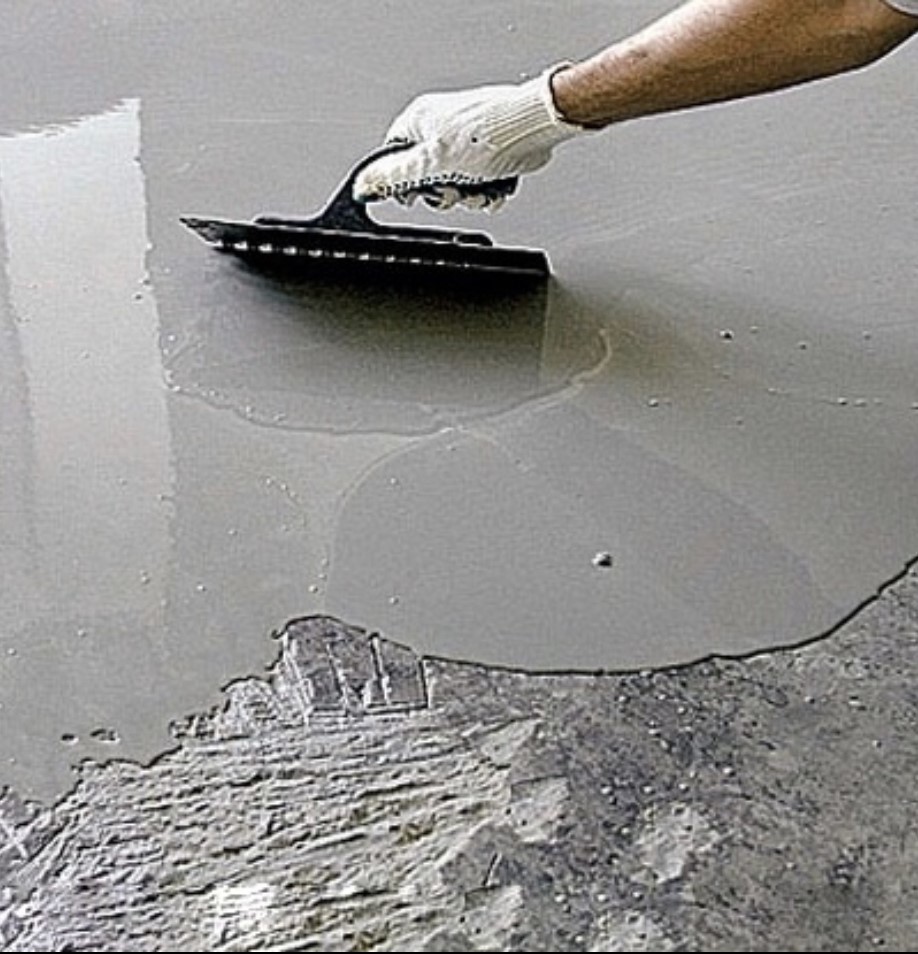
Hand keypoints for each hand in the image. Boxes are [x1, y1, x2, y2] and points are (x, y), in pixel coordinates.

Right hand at [353, 66, 582, 210]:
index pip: (393, 158)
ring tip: (480, 186)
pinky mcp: (488, 153)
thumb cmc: (487, 135)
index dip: (403, 182)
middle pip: (425, 177)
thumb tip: (363, 184)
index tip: (414, 194)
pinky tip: (494, 185)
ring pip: (455, 183)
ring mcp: (465, 141)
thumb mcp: (429, 163)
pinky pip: (478, 182)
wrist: (531, 129)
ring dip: (468, 194)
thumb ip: (393, 176)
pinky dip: (486, 190)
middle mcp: (440, 128)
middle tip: (453, 189)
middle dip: (442, 192)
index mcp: (418, 121)